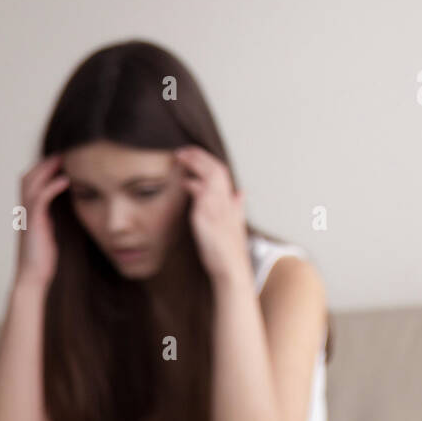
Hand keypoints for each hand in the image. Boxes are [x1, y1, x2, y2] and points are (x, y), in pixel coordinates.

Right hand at [15, 154, 69, 288]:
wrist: (33, 277)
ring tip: (63, 159)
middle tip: (63, 153)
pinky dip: (52, 186)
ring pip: (31, 183)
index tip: (61, 159)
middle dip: (44, 163)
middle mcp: (24, 210)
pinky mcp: (34, 223)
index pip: (31, 182)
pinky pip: (40, 198)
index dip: (43, 169)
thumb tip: (67, 209)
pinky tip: (65, 180)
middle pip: (28, 177)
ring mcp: (27, 216)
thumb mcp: (50, 232)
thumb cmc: (43, 258)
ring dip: (47, 169)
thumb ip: (52, 218)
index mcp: (29, 212)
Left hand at [174, 145, 251, 284]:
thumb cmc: (229, 251)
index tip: (194, 154)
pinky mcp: (208, 218)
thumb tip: (240, 194)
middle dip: (200, 156)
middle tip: (183, 150)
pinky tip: (185, 182)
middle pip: (216, 169)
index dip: (208, 160)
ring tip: (180, 157)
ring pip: (210, 176)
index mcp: (232, 203)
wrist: (232, 269)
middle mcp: (227, 202)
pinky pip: (202, 194)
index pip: (222, 172)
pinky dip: (193, 185)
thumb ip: (237, 207)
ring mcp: (218, 209)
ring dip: (195, 164)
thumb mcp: (236, 225)